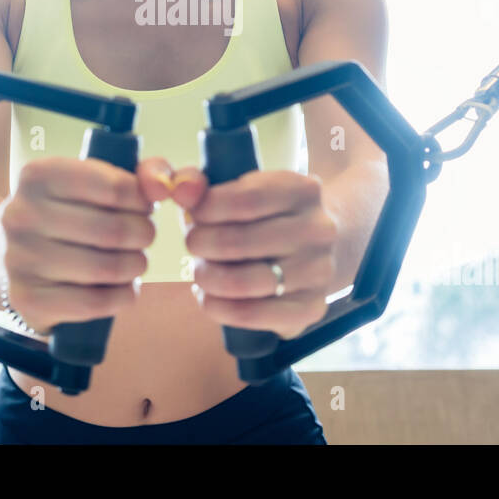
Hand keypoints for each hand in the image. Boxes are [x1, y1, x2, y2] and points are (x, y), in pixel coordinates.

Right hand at [0, 156, 165, 334]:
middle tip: (143, 237)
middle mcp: (21, 214)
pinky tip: (124, 288)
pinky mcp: (27, 299)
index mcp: (38, 175)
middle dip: (143, 235)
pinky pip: (94, 302)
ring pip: (106, 268)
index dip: (143, 201)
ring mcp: (20, 259)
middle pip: (114, 230)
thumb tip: (163, 185)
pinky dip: (122, 297)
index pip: (116, 188)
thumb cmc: (71, 212)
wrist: (14, 255)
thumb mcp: (99, 181)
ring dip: (135, 266)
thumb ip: (143, 173)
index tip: (144, 207)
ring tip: (135, 261)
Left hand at [166, 167, 337, 340]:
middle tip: (193, 244)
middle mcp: (318, 230)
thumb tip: (180, 189)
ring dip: (206, 278)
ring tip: (200, 271)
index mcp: (303, 190)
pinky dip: (218, 307)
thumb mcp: (244, 188)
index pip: (245, 199)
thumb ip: (202, 183)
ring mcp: (319, 271)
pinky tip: (209, 296)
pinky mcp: (312, 307)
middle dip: (200, 244)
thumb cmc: (266, 215)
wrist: (317, 247)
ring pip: (242, 282)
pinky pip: (251, 314)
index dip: (206, 209)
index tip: (193, 214)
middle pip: (238, 242)